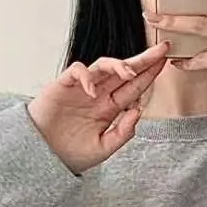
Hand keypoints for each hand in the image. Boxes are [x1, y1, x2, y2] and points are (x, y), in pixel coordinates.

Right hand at [27, 40, 169, 173]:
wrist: (42, 156)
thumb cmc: (70, 153)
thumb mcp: (103, 149)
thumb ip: (122, 133)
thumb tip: (138, 111)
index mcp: (109, 109)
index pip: (133, 88)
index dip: (149, 75)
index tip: (165, 63)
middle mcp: (98, 95)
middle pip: (124, 72)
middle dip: (144, 60)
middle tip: (162, 49)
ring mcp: (81, 88)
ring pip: (103, 66)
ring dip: (118, 65)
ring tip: (128, 72)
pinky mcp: (63, 85)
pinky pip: (78, 71)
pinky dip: (86, 77)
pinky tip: (92, 91)